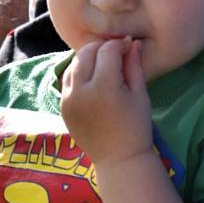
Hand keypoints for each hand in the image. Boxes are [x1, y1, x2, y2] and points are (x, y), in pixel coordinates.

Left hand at [61, 38, 151, 166]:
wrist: (118, 160)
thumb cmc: (136, 127)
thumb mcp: (140, 94)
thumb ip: (134, 65)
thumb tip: (133, 42)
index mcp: (104, 87)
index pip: (107, 51)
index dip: (119, 44)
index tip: (129, 46)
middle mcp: (81, 90)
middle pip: (86, 53)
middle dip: (102, 47)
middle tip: (116, 52)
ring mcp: (68, 98)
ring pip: (74, 63)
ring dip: (88, 57)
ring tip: (103, 63)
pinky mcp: (62, 106)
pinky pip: (67, 79)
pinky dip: (78, 71)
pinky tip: (92, 76)